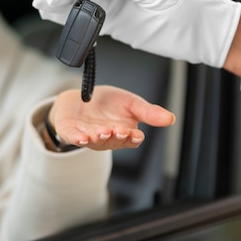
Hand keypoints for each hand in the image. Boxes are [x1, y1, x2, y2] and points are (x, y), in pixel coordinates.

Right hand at [33, 0, 240, 67]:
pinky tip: (58, 21)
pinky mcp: (117, 26)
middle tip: (44, 1)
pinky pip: (91, 23)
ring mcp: (115, 6)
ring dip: (62, 8)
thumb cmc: (176, 1)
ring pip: (83, 5)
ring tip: (40, 7)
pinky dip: (75, 23)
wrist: (194, 29)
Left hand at [49, 85, 174, 150]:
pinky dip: (78, 138)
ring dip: (100, 137)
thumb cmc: (107, 104)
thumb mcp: (131, 103)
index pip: (131, 140)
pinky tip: (82, 137)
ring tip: (104, 131)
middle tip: (119, 130)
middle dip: (117, 136)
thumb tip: (170, 118)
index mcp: (123, 133)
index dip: (133, 138)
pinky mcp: (70, 131)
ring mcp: (88, 137)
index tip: (135, 134)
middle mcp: (106, 138)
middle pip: (114, 141)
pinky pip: (74, 137)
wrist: (80, 99)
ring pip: (96, 140)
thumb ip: (148, 112)